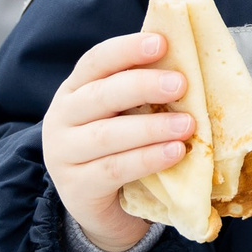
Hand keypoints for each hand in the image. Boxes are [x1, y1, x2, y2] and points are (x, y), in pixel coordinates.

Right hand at [43, 32, 192, 251]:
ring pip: (107, 135)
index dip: (127, 50)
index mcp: (75, 89)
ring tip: (187, 125)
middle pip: (101, 95)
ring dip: (151, 128)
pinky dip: (146, 159)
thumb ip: (143, 94)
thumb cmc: (119, 149)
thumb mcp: (124, 116)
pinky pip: (113, 170)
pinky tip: (174, 153)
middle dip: (143, 86)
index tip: (161, 42)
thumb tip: (189, 64)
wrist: (99, 208)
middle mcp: (62, 117)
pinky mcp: (76, 187)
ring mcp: (64, 154)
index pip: (96, 61)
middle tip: (181, 84)